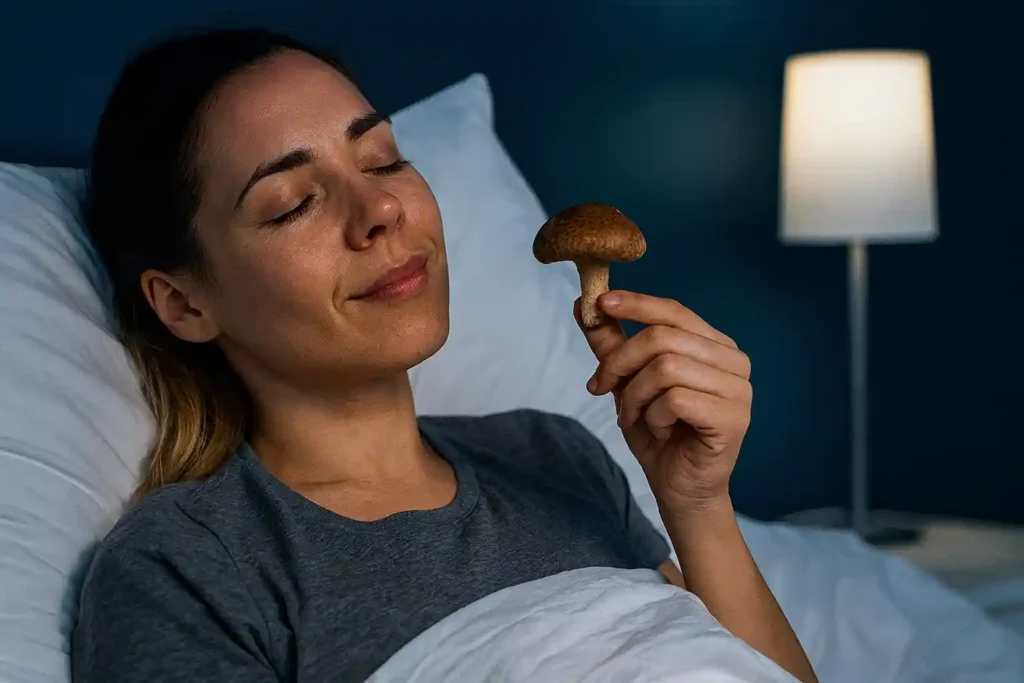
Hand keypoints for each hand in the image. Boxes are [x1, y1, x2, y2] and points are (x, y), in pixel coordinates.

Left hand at [576, 290, 751, 513]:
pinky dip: (653, 416)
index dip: (637, 304)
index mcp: (714, 346)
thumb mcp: (628, 383)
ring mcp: (738, 389)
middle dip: (620, 362)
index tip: (600, 303)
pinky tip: (660, 430)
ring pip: (666, 367)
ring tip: (635, 416)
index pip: (675, 311)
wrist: (679, 489)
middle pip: (662, 338)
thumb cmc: (659, 433)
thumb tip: (584, 305)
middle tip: (600, 387)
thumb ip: (613, 345)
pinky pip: (675, 399)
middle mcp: (733, 361)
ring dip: (636, 395)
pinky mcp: (733, 417)